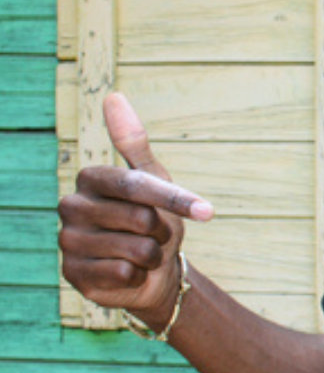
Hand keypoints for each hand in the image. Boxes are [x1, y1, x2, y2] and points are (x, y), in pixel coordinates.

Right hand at [58, 93, 212, 326]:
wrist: (150, 272)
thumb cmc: (154, 220)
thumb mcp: (153, 180)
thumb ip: (134, 143)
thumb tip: (113, 96)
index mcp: (90, 179)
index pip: (136, 185)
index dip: (174, 200)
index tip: (207, 211)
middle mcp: (71, 207)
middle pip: (140, 218)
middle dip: (162, 231)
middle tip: (155, 234)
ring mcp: (68, 242)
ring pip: (135, 248)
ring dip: (152, 255)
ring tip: (142, 254)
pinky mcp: (72, 274)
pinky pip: (124, 273)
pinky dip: (138, 275)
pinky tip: (128, 273)